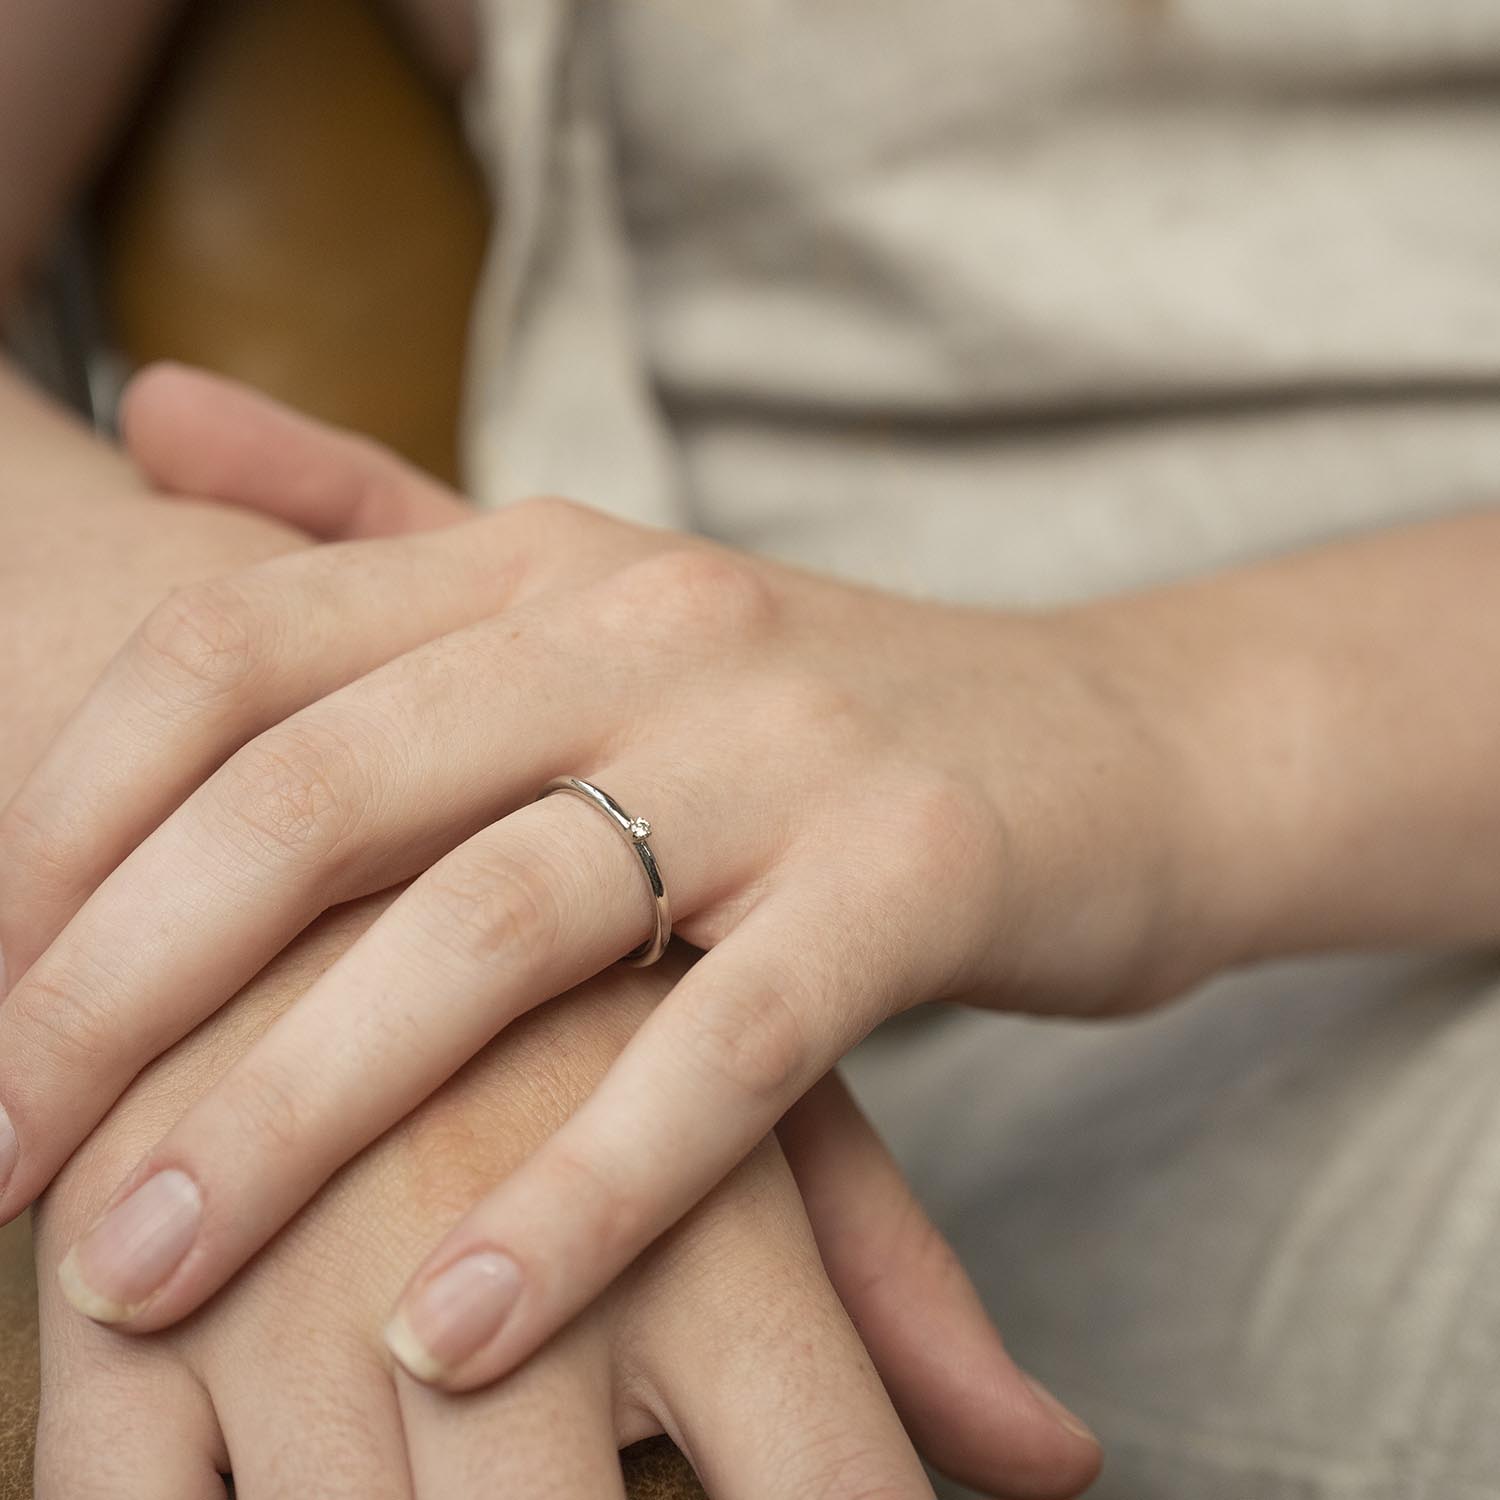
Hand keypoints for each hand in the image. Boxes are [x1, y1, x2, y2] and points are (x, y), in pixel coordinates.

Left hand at [0, 365, 1215, 1390]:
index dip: (64, 819)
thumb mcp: (592, 594)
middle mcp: (648, 621)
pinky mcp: (918, 873)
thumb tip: (149, 409)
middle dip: (120, 992)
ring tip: (141, 1275)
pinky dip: (580, 1193)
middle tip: (1, 1170)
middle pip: (321, 793)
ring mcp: (788, 743)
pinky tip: (454, 1329)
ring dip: (294, 1116)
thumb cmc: (816, 715)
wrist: (1112, 746)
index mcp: (543, 562)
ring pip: (496, 925)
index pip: (235, 650)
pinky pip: (722, 1050)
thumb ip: (369, 520)